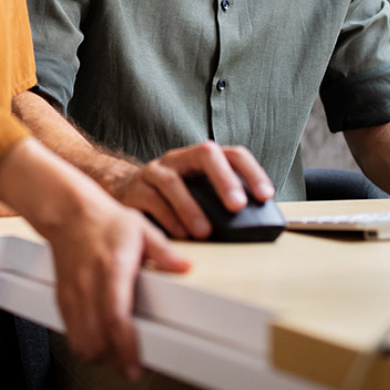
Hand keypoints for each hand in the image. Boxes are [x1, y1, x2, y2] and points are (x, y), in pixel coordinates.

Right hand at [43, 189, 191, 379]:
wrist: (68, 212)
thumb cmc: (103, 220)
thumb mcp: (139, 228)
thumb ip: (163, 252)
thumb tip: (184, 267)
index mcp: (111, 270)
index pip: (115, 318)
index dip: (125, 348)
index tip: (136, 365)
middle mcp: (88, 285)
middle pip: (97, 339)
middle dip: (116, 361)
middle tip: (133, 367)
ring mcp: (72, 293)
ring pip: (80, 341)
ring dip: (100, 356)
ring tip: (118, 357)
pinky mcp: (62, 297)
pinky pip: (69, 331)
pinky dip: (84, 344)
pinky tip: (99, 342)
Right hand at [111, 142, 274, 239]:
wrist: (124, 193)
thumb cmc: (172, 199)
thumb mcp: (199, 195)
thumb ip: (222, 204)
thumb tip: (256, 227)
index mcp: (201, 159)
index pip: (233, 154)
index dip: (252, 173)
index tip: (265, 196)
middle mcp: (180, 159)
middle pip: (205, 154)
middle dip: (224, 179)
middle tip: (237, 206)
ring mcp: (156, 171)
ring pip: (173, 181)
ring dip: (191, 208)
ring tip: (204, 232)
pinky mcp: (136, 190)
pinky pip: (152, 201)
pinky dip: (168, 219)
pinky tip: (180, 235)